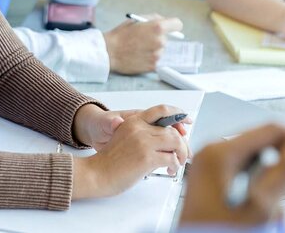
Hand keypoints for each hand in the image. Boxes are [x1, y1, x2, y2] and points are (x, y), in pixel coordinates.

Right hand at [72, 105, 190, 198]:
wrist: (97, 173)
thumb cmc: (111, 161)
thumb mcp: (126, 138)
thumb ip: (144, 134)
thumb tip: (169, 139)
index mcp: (133, 121)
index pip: (161, 110)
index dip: (177, 113)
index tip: (187, 120)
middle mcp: (139, 128)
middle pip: (173, 130)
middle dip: (183, 143)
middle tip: (184, 154)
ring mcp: (143, 142)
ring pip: (176, 142)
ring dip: (181, 154)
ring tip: (176, 163)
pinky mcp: (146, 158)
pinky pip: (172, 159)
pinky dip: (175, 166)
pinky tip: (168, 170)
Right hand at [103, 14, 182, 74]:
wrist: (109, 52)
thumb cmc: (120, 35)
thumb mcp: (135, 20)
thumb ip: (153, 18)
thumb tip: (165, 21)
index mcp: (157, 28)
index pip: (177, 24)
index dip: (172, 25)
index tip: (168, 28)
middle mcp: (160, 41)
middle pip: (167, 38)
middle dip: (158, 37)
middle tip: (144, 39)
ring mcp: (158, 55)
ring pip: (161, 49)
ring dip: (153, 48)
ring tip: (138, 48)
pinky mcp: (154, 66)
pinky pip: (156, 59)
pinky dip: (149, 57)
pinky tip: (138, 55)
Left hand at [180, 124, 284, 226]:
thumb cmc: (215, 231)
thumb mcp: (260, 204)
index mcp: (219, 153)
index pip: (271, 129)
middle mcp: (213, 155)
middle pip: (268, 150)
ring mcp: (213, 168)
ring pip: (263, 169)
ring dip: (283, 191)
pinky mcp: (216, 182)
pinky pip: (251, 181)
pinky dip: (267, 197)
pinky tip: (271, 217)